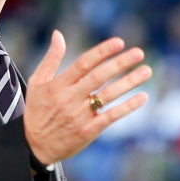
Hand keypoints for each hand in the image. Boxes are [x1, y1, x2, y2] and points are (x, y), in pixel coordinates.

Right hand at [23, 30, 151, 165]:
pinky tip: (142, 97)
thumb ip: (51, 59)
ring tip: (146, 71)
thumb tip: (58, 34)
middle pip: (99, 77)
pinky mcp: (88, 131)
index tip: (119, 42)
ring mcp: (80, 116)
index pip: (83, 64)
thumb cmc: (37, 110)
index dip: (102, 52)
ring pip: (108, 95)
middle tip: (139, 52)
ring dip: (129, 82)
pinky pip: (111, 117)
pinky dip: (127, 107)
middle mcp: (70, 99)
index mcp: (58, 85)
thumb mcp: (37, 83)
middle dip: (120, 63)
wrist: (33, 146)